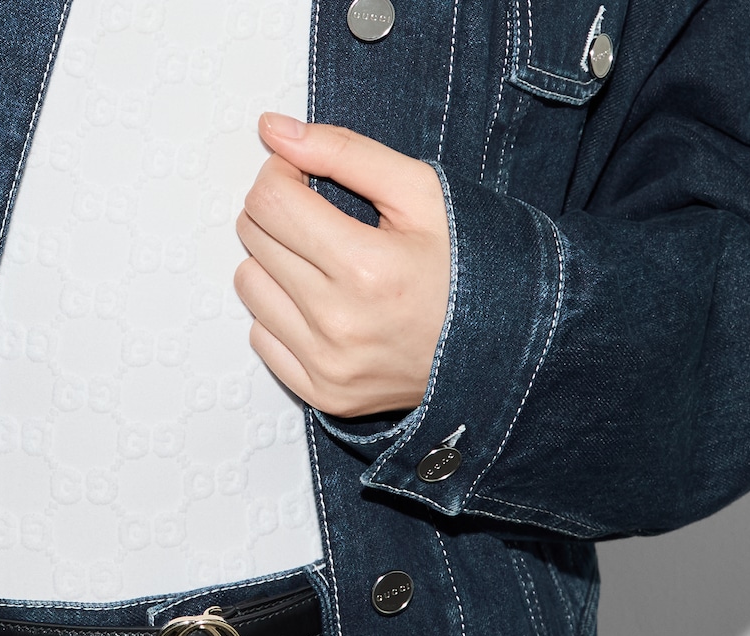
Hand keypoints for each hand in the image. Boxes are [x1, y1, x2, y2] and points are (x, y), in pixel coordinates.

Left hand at [235, 113, 450, 418]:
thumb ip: (344, 152)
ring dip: (274, 265)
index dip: (279, 177)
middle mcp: (339, 323)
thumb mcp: (421, 192)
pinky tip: (322, 306)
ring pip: (249, 286)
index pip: (270, 202)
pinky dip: (281, 315)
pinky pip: (260, 336)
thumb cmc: (465, 265)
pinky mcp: (320, 392)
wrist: (501, 348)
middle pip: (254, 240)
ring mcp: (326, 364)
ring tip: (323, 265)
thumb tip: (272, 130)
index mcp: (366, 267)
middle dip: (279, 215)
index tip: (303, 179)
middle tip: (320, 219)